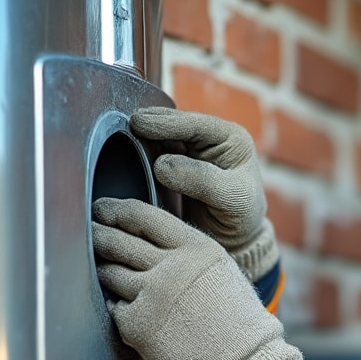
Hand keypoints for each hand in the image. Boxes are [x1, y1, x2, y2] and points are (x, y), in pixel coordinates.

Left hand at [92, 197, 315, 359]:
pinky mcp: (136, 325)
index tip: (103, 211)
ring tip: (104, 271)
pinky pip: (114, 308)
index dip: (116, 210)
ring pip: (110, 272)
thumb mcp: (221, 272)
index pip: (143, 216)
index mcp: (196, 247)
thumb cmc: (238, 325)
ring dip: (104, 271)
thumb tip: (153, 246)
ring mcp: (151, 294)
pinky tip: (127, 312)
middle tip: (90, 233)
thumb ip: (189, 255)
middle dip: (98, 234)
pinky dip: (118, 308)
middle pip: (118, 240)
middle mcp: (171, 265)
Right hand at [131, 107, 277, 280]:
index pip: (195, 124)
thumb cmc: (241, 217)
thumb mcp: (232, 199)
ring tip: (119, 137)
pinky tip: (124, 154)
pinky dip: (140, 152)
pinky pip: (154, 153)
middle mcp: (209, 138)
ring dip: (141, 137)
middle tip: (123, 126)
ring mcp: (190, 150)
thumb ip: (201, 180)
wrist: (235, 237)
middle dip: (148, 124)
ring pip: (160, 136)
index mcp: (230, 137)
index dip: (165, 122)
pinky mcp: (174, 164)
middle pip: (173, 124)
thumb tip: (161, 165)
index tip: (139, 123)